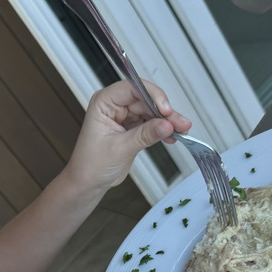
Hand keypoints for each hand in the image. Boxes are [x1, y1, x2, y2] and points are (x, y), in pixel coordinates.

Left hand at [64, 80, 191, 193]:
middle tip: (180, 123)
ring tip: (182, 130)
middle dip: (164, 112)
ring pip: (152, 111)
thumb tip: (167, 125)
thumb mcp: (120, 148)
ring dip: (167, 121)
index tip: (166, 110)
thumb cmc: (92, 165)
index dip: (152, 96)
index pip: (132, 88)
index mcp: (104, 102)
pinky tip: (173, 136)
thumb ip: (145, 135)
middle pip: (146, 100)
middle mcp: (114, 105)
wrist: (88, 183)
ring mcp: (125, 116)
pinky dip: (163, 129)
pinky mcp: (132, 127)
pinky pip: (152, 123)